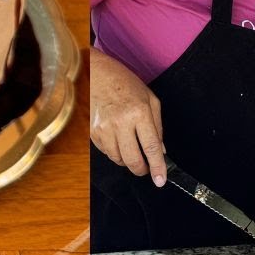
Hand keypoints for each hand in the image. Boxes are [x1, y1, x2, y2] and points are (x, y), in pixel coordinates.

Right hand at [90, 50, 166, 185]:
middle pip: (133, 160)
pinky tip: (118, 139)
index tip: (160, 180)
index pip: (151, 147)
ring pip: (119, 160)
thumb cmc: (125, 84)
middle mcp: (121, 123)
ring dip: (128, 160)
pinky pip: (107, 153)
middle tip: (147, 168)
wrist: (96, 74)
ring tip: (132, 147)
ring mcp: (104, 129)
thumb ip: (158, 127)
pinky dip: (115, 152)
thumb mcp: (150, 100)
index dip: (157, 167)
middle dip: (142, 170)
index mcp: (139, 113)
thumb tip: (160, 152)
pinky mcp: (93, 133)